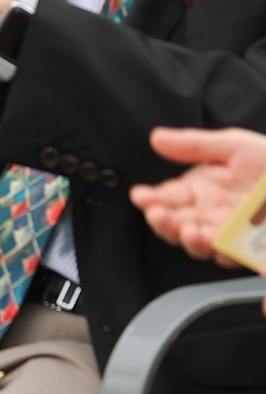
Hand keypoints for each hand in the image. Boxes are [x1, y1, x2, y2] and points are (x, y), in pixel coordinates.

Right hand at [132, 127, 265, 269]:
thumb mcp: (233, 146)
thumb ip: (194, 145)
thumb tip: (157, 138)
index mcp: (201, 189)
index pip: (168, 198)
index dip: (151, 199)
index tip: (141, 196)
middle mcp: (210, 214)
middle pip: (177, 226)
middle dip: (164, 222)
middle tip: (157, 214)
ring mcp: (231, 233)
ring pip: (200, 245)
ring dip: (189, 240)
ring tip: (188, 231)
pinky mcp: (251, 247)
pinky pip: (232, 255)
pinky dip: (222, 252)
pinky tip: (214, 242)